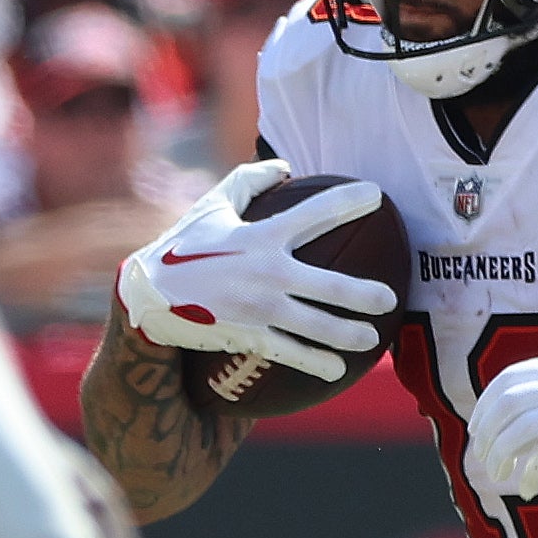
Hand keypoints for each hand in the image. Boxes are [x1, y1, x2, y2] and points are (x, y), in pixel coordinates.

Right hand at [117, 160, 397, 380]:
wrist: (147, 294)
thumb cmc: (183, 245)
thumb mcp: (212, 205)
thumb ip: (250, 180)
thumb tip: (285, 166)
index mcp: (262, 236)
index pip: (315, 213)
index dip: (349, 201)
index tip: (378, 196)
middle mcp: (267, 273)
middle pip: (329, 285)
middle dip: (364, 294)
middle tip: (390, 298)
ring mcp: (260, 308)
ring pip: (317, 326)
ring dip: (349, 335)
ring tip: (372, 339)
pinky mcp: (249, 336)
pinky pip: (290, 352)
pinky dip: (316, 362)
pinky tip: (337, 371)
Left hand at [465, 354, 537, 498]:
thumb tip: (514, 415)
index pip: (511, 377)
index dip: (486, 404)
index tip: (478, 427)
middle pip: (508, 403)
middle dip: (487, 433)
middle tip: (481, 456)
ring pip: (519, 429)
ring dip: (500, 454)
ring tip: (497, 473)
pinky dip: (528, 473)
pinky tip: (525, 486)